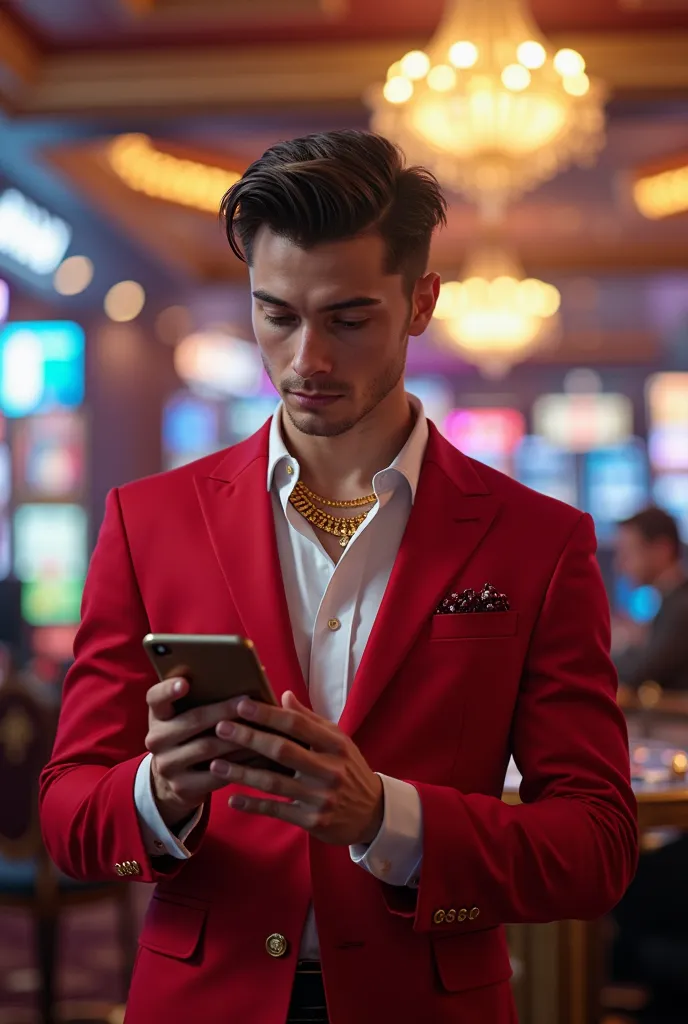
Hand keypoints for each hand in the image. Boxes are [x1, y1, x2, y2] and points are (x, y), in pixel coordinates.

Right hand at [145, 677, 254, 827]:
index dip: (169, 689)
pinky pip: (217, 774)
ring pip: (208, 747)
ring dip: (238, 737)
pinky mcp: (183, 787)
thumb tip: (243, 677)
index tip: (185, 682)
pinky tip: (260, 756)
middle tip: (247, 702)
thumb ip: (204, 697)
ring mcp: (167, 765)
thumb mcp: (187, 715)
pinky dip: (241, 764)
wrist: (175, 778)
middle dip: (223, 710)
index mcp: (158, 715)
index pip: (156, 697)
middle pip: (192, 720)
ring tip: (261, 727)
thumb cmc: (192, 734)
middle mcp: (157, 739)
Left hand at [211, 691, 383, 845]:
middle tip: (221, 728)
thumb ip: (310, 720)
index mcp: (335, 745)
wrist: (373, 814)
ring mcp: (321, 797)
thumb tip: (284, 696)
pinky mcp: (313, 821)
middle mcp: (329, 770)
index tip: (241, 704)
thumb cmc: (349, 769)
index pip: (297, 724)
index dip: (268, 714)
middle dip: (249, 738)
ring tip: (216, 763)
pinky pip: (277, 811)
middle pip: (282, 751)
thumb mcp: (338, 741)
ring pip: (274, 783)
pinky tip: (231, 799)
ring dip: (242, 773)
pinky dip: (253, 805)